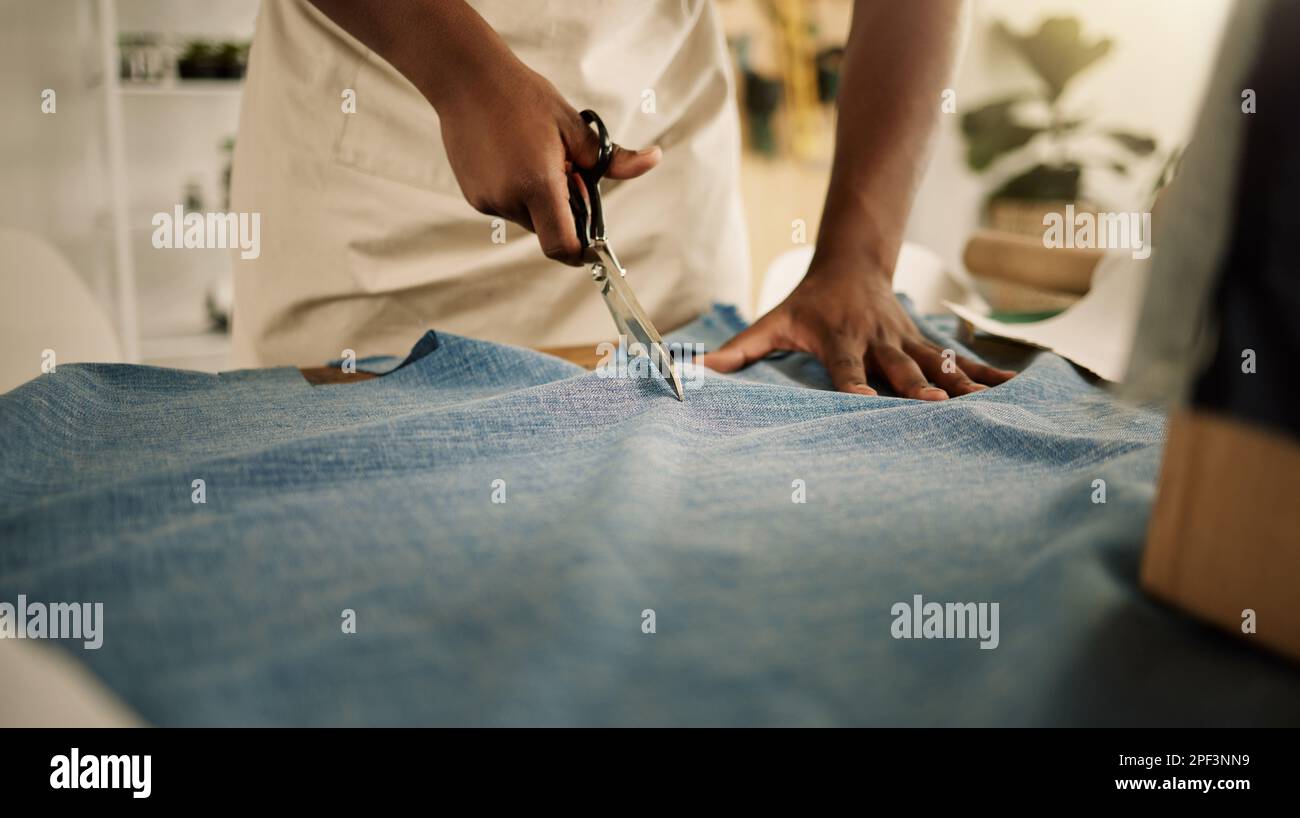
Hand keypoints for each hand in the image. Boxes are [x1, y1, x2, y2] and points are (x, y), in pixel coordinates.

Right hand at [437, 59, 660, 264]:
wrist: (466, 79)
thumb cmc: (523, 98)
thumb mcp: (574, 126)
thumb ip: (612, 158)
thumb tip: (654, 160)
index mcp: (538, 184)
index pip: (562, 245)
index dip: (581, 252)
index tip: (594, 246)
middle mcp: (508, 199)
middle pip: (548, 230)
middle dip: (563, 211)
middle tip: (564, 170)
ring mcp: (487, 200)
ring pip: (527, 218)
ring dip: (539, 200)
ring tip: (535, 157)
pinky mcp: (473, 196)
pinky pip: (506, 206)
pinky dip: (517, 193)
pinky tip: (513, 157)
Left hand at [702, 258, 1014, 397]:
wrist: (851, 262)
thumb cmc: (807, 304)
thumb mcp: (772, 322)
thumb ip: (740, 350)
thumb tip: (699, 371)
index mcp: (840, 341)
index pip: (846, 368)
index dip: (856, 385)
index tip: (866, 401)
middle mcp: (878, 342)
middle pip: (899, 368)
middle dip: (918, 387)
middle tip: (938, 406)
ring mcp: (907, 343)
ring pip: (939, 365)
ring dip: (963, 384)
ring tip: (991, 404)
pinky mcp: (927, 344)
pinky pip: (961, 362)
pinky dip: (988, 375)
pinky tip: (1015, 391)